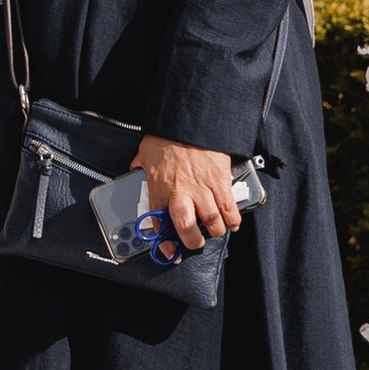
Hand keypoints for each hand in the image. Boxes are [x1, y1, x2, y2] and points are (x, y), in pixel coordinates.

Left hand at [131, 134, 239, 252]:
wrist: (189, 118)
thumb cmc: (166, 135)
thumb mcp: (145, 153)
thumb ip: (141, 167)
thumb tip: (135, 171)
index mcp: (159, 187)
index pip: (158, 221)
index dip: (164, 241)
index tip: (169, 251)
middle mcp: (180, 191)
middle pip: (186, 227)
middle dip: (192, 241)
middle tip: (195, 242)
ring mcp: (202, 187)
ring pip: (211, 221)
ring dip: (214, 231)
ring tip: (214, 230)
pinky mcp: (220, 180)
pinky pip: (229, 207)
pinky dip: (233, 219)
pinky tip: (232, 222)